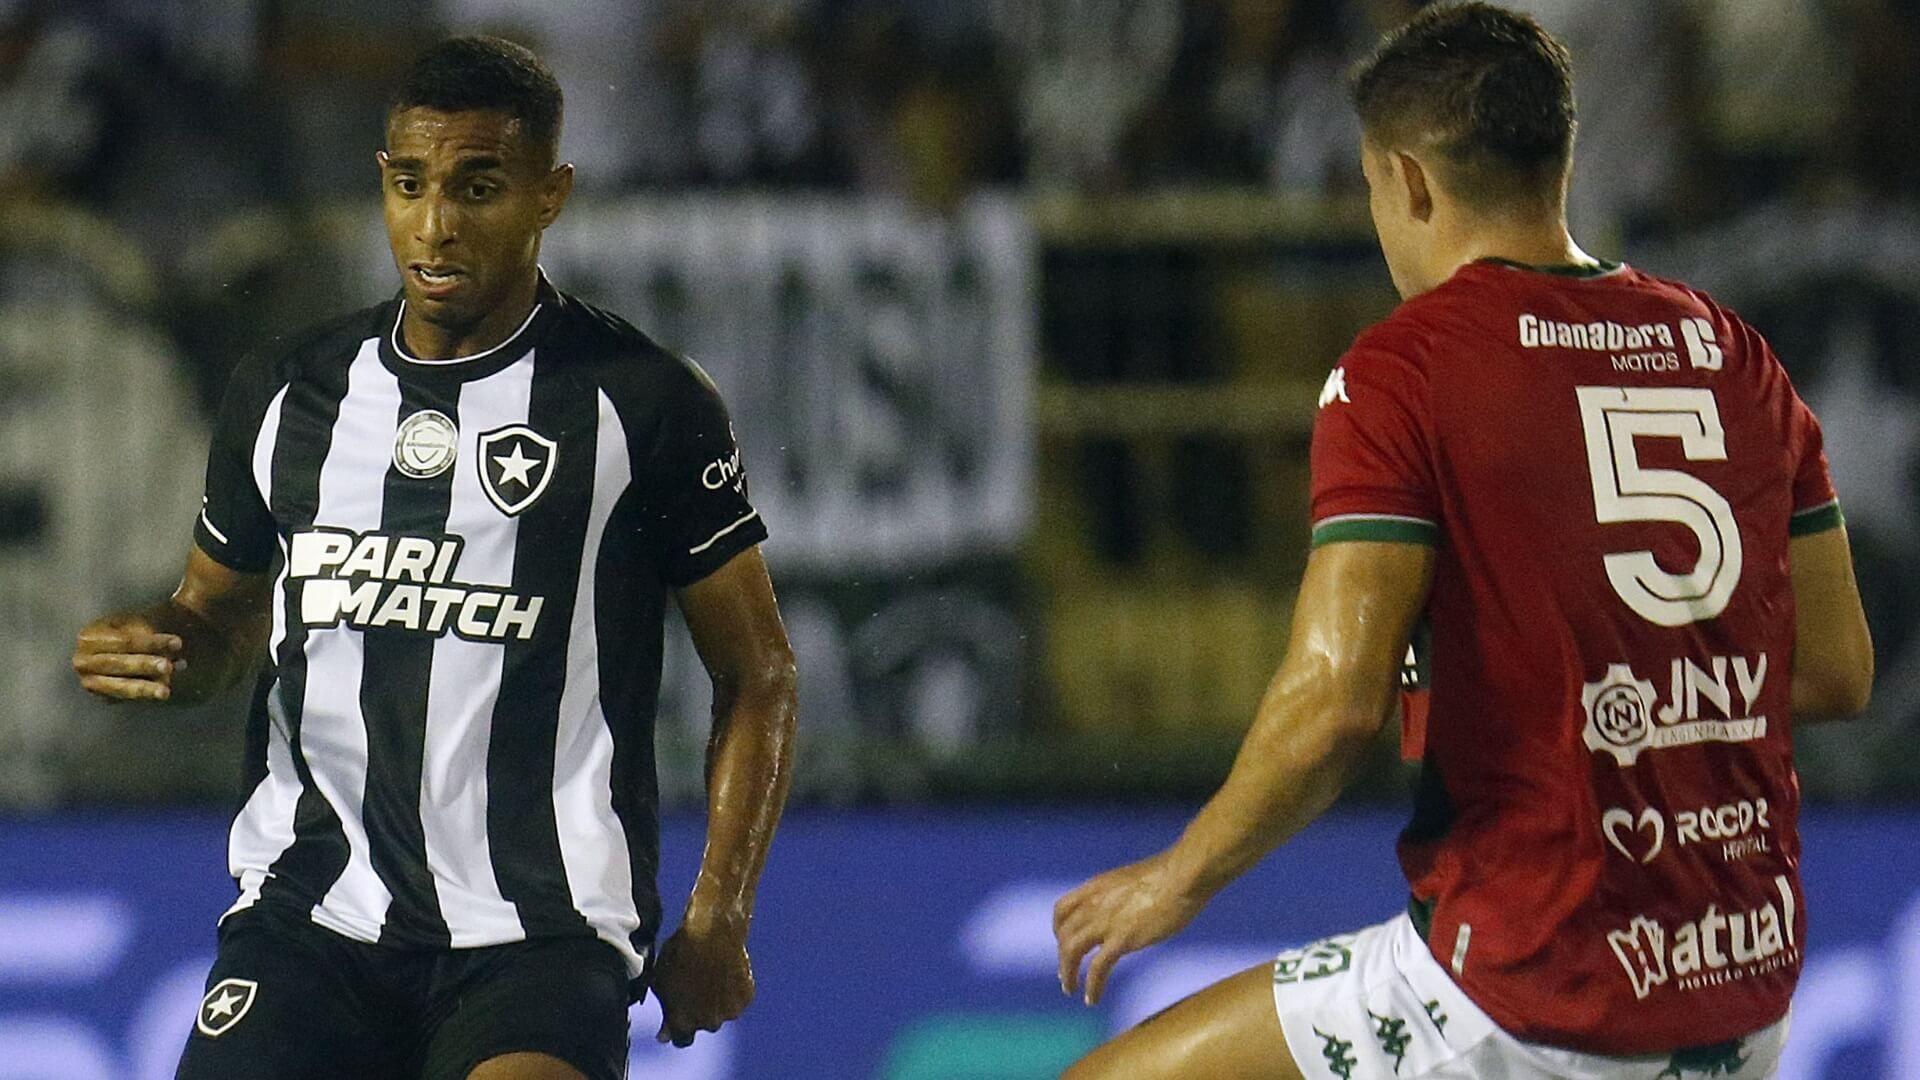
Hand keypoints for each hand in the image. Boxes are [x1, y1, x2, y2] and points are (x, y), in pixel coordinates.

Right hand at [73, 613, 183, 701]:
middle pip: (118, 664)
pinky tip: (164, 690)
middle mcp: (82, 661)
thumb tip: (168, 653)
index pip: (124, 641)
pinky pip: (124, 698)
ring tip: (165, 691)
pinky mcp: (102, 697)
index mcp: (89, 637)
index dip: (151, 642)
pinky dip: (145, 694)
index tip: (177, 642)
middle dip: (145, 665)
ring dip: (144, 688)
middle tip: (167, 667)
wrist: (122, 645)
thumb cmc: (131, 631)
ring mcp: (89, 681)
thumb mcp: (138, 625)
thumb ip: (149, 639)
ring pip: (120, 686)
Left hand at [652, 915, 754, 1047]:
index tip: (676, 1016)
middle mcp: (708, 1023)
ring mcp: (730, 1011)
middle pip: (703, 1025)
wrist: (712, 932)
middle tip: (694, 987)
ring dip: (716, 1002)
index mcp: (684, 1022)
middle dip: (699, 1012)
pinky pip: (737, 999)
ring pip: (722, 1012)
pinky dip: (732, 990)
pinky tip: (724, 971)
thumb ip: (665, 1011)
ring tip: (709, 975)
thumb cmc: (680, 954)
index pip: (681, 1040)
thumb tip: (664, 1035)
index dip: (677, 1028)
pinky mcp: (746, 997)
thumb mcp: (659, 982)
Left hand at [1054, 850, 1206, 1005]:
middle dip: (1063, 958)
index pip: (1062, 910)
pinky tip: (1093, 999)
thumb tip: (1128, 908)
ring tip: (1071, 990)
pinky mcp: (1122, 940)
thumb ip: (1122, 896)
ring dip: (1068, 974)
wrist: (1183, 876)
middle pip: (1065, 935)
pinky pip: (1097, 968)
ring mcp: (1105, 922)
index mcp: (1096, 887)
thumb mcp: (1133, 881)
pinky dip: (1092, 986)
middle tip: (1066, 976)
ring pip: (1071, 952)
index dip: (1059, 930)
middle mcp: (1093, 904)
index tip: (1065, 944)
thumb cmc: (1171, 876)